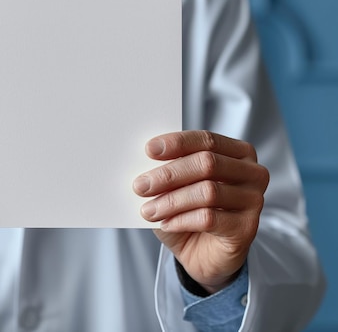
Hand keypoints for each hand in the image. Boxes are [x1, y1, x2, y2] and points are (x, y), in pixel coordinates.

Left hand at [133, 130, 268, 293]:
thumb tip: (145, 161)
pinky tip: (165, 224)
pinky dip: (181, 220)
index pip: (206, 140)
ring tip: (147, 210)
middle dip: (169, 174)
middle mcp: (252, 173)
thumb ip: (168, 169)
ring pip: (207, 192)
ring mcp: (254, 200)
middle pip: (207, 163)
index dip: (177, 143)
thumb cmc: (190, 211)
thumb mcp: (177, 185)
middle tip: (140, 185)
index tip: (149, 149)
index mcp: (238, 152)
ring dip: (171, 201)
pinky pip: (209, 219)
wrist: (204, 254)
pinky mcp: (247, 228)